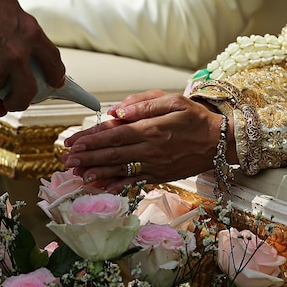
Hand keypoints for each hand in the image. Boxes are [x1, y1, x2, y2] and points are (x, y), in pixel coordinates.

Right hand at [0, 0, 63, 111]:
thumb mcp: (8, 5)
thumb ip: (20, 27)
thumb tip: (29, 38)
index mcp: (30, 32)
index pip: (52, 60)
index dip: (55, 74)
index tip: (55, 81)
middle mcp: (18, 52)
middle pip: (29, 89)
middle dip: (24, 99)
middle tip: (19, 100)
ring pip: (1, 88)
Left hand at [62, 90, 222, 192]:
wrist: (221, 142)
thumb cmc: (196, 118)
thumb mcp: (174, 100)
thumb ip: (144, 104)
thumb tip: (117, 111)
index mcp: (151, 128)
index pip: (113, 134)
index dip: (90, 139)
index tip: (71, 142)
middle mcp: (150, 149)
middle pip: (111, 153)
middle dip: (86, 157)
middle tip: (66, 160)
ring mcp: (154, 165)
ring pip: (119, 169)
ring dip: (95, 171)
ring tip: (77, 173)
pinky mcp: (159, 175)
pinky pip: (133, 181)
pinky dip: (115, 184)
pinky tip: (100, 185)